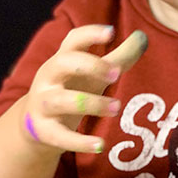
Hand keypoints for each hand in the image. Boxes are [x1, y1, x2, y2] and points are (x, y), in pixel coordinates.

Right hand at [20, 26, 146, 154]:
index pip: (72, 40)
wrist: (34, 124)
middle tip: (116, 73)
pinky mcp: (43, 130)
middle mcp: (49, 78)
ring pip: (63, 100)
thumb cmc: (70, 89)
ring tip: (117, 108)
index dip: (90, 34)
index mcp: (62, 60)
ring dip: (92, 103)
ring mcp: (43, 103)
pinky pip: (61, 136)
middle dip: (90, 65)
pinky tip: (100, 145)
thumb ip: (118, 57)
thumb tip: (143, 37)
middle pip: (63, 63)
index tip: (111, 32)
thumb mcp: (92, 74)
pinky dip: (80, 142)